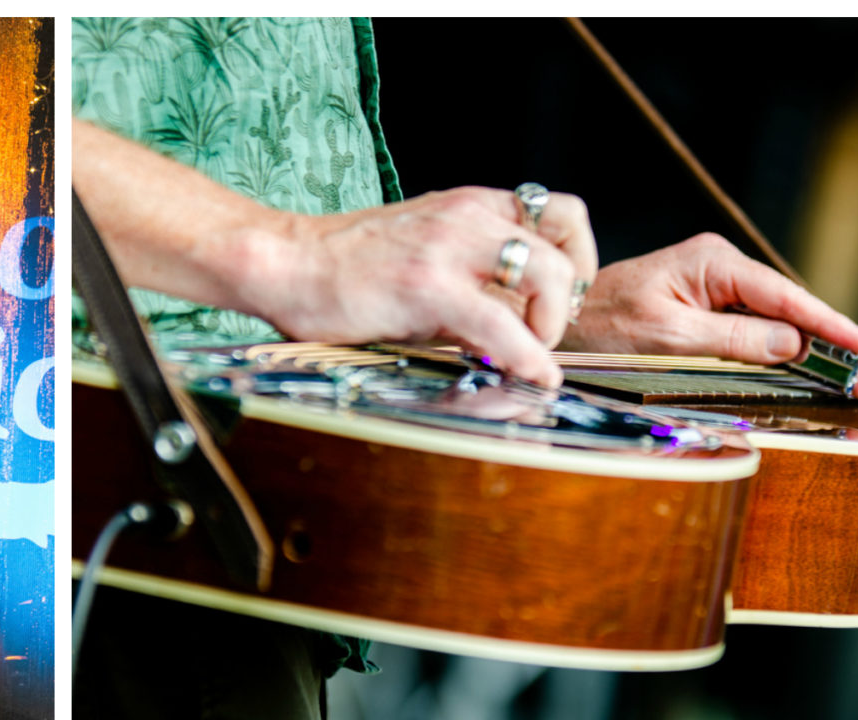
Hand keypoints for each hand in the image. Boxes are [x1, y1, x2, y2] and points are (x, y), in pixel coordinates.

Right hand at [243, 187, 595, 387]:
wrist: (282, 262)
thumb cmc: (340, 264)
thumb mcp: (418, 249)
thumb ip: (465, 273)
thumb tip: (503, 324)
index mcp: (468, 204)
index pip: (560, 214)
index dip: (576, 258)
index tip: (557, 297)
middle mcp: (467, 216)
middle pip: (563, 246)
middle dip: (568, 299)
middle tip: (543, 331)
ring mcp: (449, 248)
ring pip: (548, 276)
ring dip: (551, 323)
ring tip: (528, 351)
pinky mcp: (429, 287)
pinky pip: (502, 326)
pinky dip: (528, 356)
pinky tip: (532, 376)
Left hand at [562, 233, 857, 396]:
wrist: (563, 319)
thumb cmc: (603, 323)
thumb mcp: (668, 335)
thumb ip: (732, 339)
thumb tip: (791, 343)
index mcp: (710, 261)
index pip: (781, 295)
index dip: (825, 322)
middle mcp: (717, 265)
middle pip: (784, 305)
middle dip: (823, 339)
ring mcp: (713, 283)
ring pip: (771, 317)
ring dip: (804, 346)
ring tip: (841, 375)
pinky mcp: (705, 303)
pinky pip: (751, 324)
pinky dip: (776, 345)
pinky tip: (801, 364)